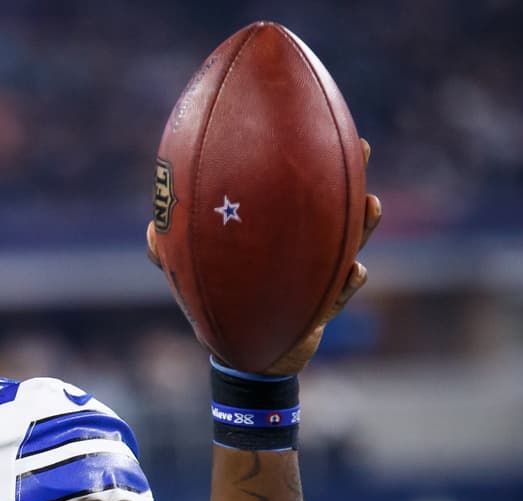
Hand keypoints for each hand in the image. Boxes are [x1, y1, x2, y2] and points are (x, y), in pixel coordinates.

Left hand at [145, 139, 381, 376]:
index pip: (290, 188)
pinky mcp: (323, 309)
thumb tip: (150, 226)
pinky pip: (340, 296)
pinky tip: (356, 271)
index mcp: (276, 231)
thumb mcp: (187, 273)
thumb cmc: (222, 304)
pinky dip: (349, 284)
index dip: (302, 159)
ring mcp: (318, 276)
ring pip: (348, 244)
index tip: (310, 125)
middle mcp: (302, 247)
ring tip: (372, 204)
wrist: (246, 354)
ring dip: (363, 225)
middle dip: (348, 173)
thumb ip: (163, 249)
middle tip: (361, 146)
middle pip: (332, 205)